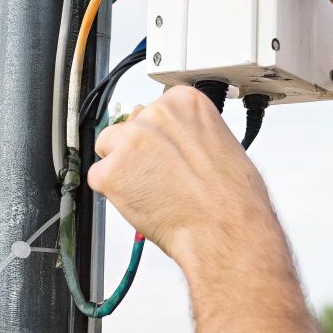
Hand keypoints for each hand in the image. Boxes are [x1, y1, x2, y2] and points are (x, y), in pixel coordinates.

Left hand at [88, 85, 278, 272]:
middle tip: (162, 178)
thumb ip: (189, 134)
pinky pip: (99, 179)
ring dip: (123, 170)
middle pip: (129, 127)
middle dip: (138, 153)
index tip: (167, 153)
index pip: (154, 110)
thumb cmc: (233, 198)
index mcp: (185, 102)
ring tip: (153, 192)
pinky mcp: (111, 170)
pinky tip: (143, 203)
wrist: (226, 229)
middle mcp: (156, 114)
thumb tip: (174, 140)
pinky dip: (114, 195)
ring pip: (109, 149)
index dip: (158, 137)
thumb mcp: (221, 145)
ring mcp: (131, 140)